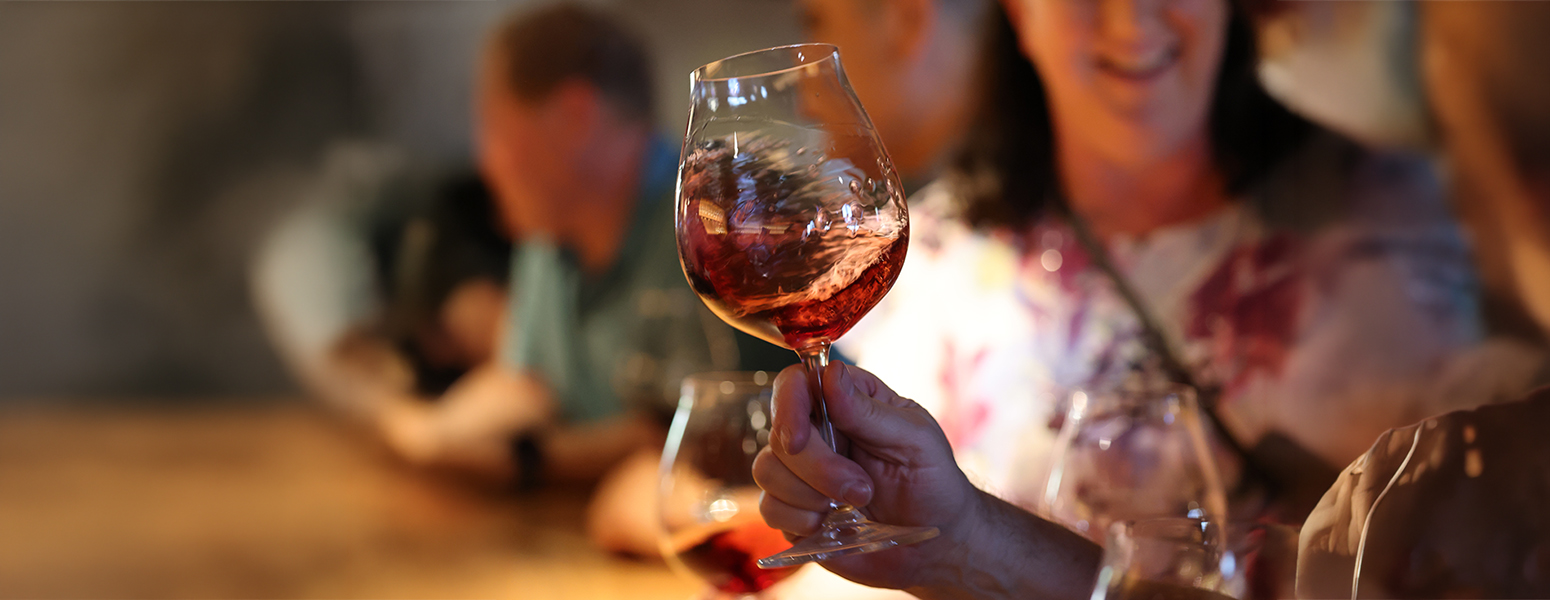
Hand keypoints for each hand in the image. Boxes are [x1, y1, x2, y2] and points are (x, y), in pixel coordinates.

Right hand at [752, 362, 982, 590]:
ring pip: (766, 471)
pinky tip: (832, 525)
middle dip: (817, 469)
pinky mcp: (794, 509)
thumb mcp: (915, 439)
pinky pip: (769, 509)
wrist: (937, 541)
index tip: (798, 440)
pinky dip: (799, 521)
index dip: (788, 406)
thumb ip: (870, 412)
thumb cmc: (932, 480)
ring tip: (853, 507)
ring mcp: (801, 471)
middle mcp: (817, 430)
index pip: (796, 383)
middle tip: (862, 490)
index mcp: (845, 401)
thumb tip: (831, 374)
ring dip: (808, 496)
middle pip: (779, 435)